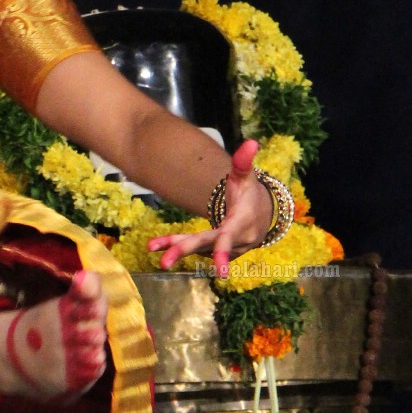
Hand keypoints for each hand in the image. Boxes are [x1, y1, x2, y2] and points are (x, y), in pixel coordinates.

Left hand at [146, 139, 273, 280]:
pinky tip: (155, 245)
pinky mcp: (213, 251)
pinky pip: (194, 248)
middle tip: (164, 262)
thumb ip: (244, 162)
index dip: (223, 252)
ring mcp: (222, 249)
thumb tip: (251, 142)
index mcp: (241, 224)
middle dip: (185, 251)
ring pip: (196, 247)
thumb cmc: (250, 194)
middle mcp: (233, 240)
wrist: (260, 216)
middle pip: (207, 246)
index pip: (230, 238)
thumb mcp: (246, 177)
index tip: (221, 271)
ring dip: (174, 247)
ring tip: (151, 246)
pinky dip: (175, 245)